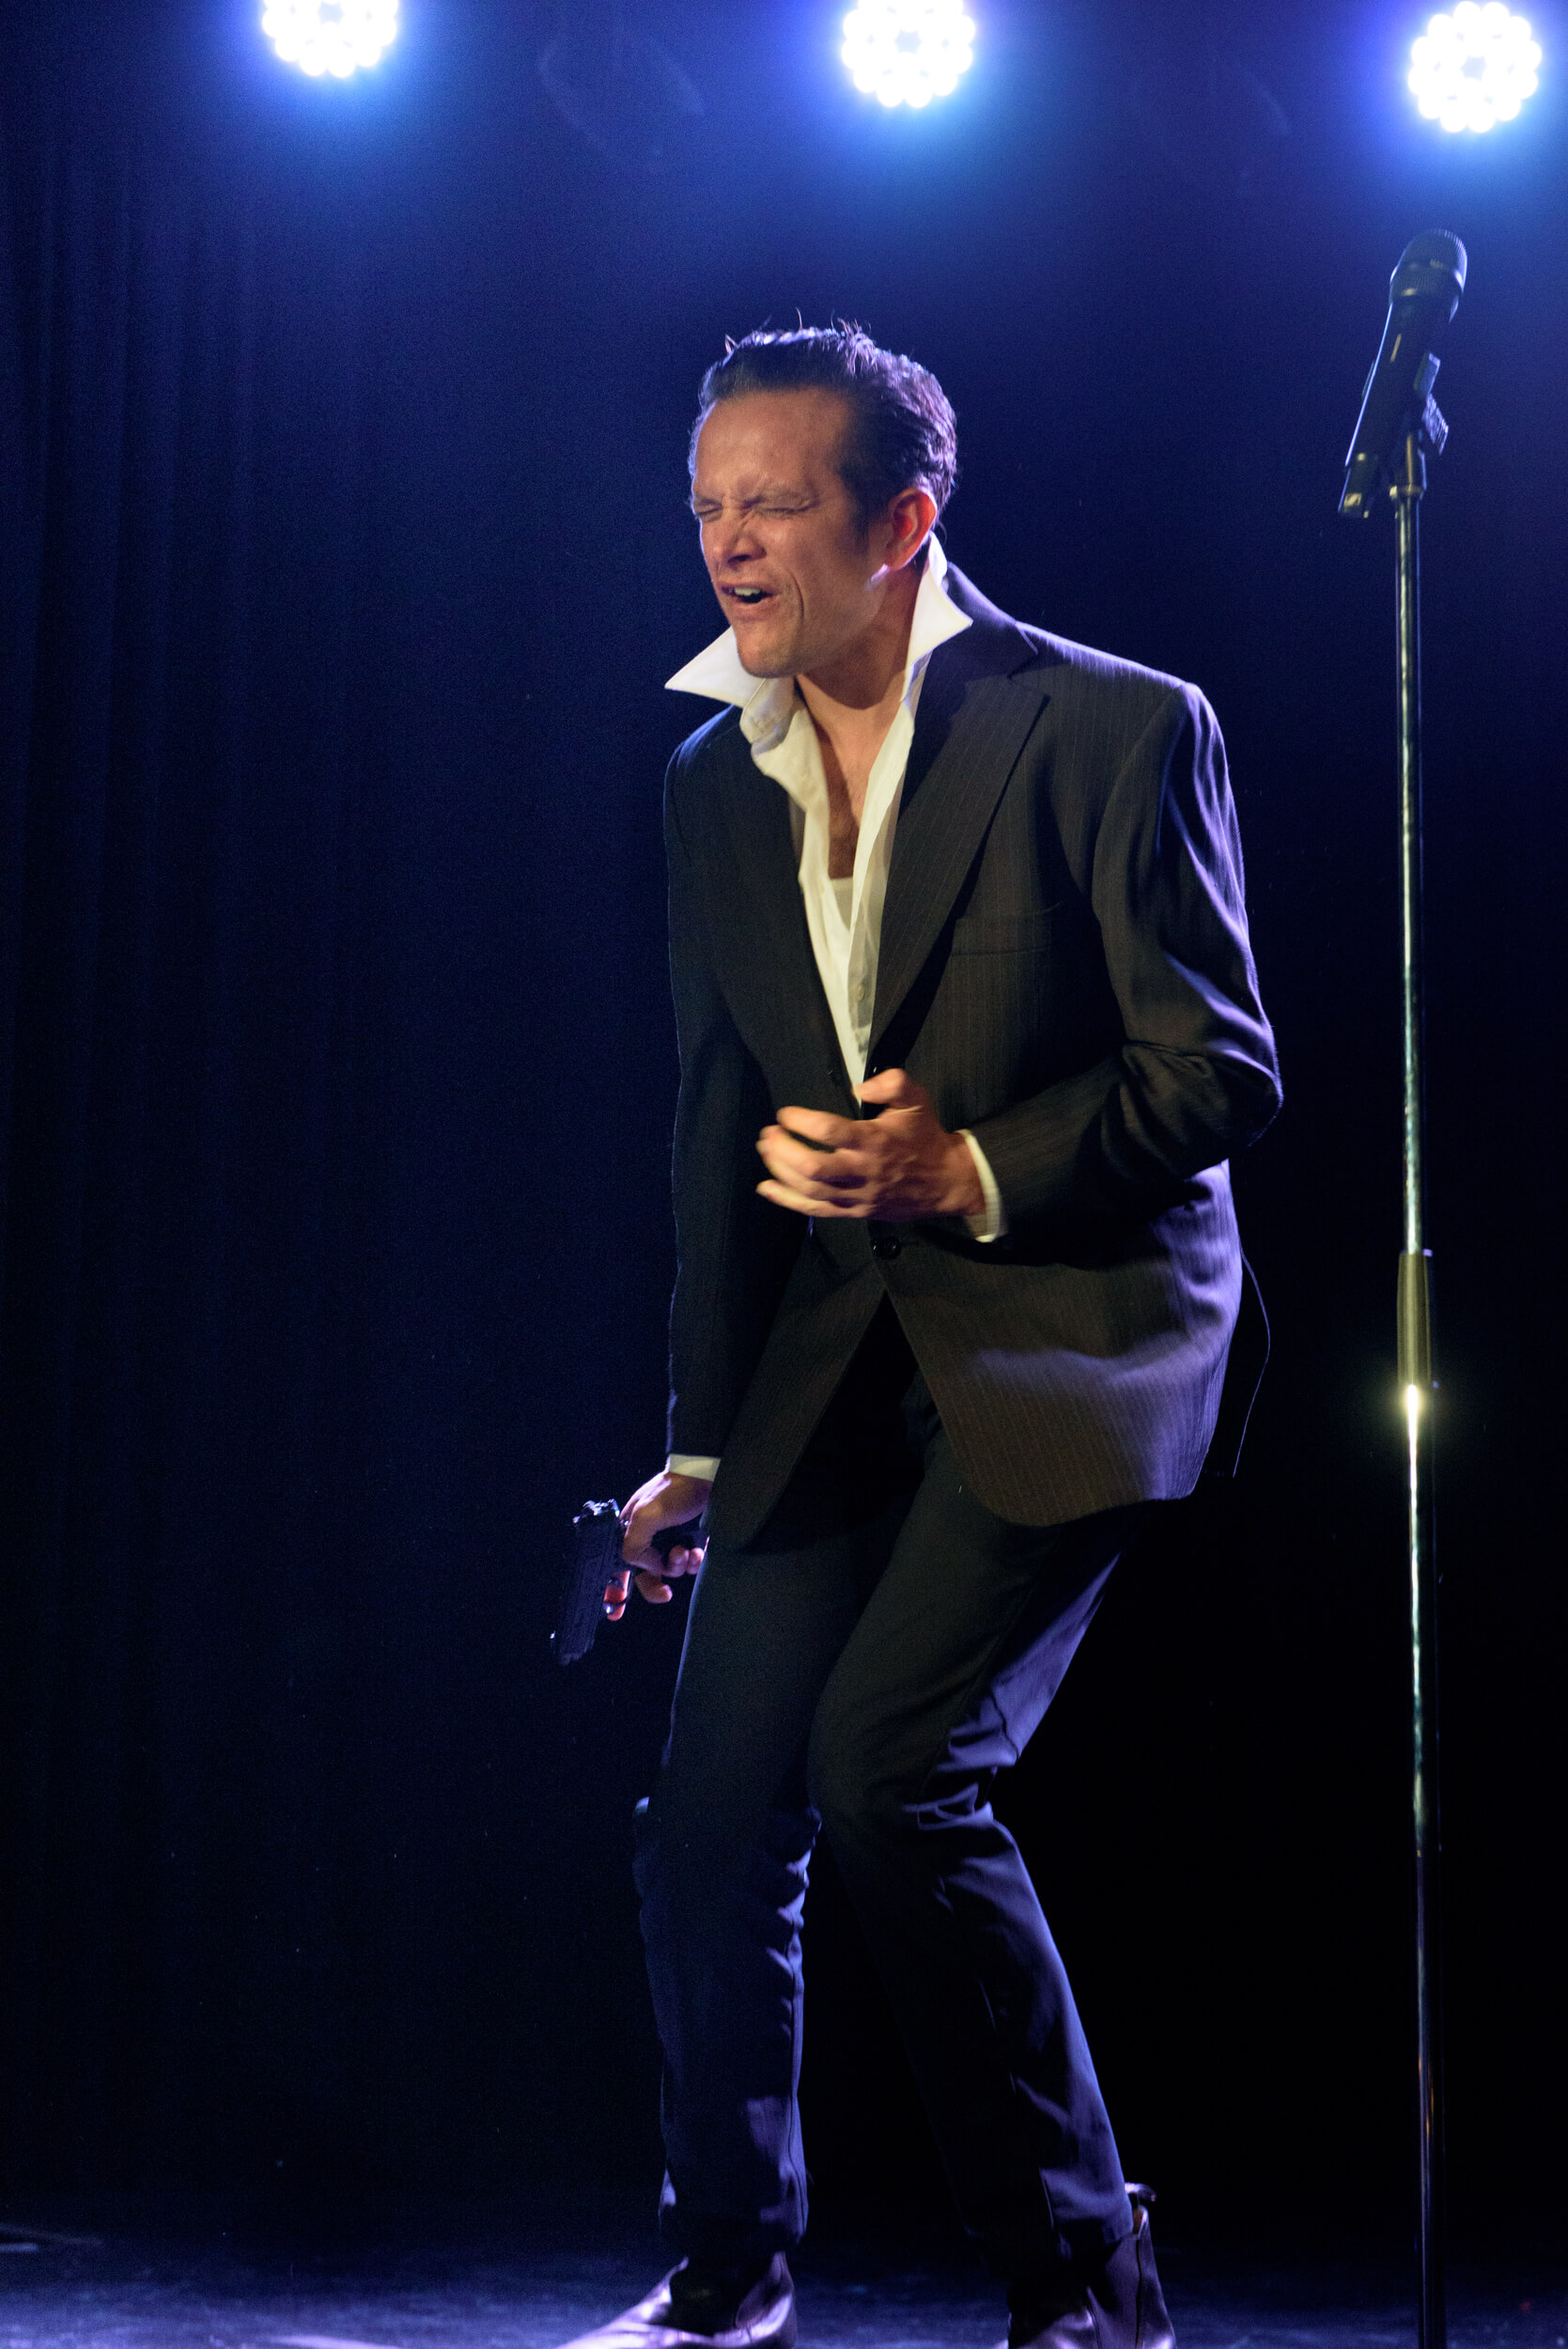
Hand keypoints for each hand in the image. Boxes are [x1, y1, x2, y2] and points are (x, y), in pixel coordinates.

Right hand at [606, 1469, 711, 1618]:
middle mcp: (649, 1536)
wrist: (708, 1477)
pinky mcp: (692, 1540)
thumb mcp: (644, 1516)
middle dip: (655, 1582)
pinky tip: (697, 1552)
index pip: (617, 1564)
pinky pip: (690, 1563)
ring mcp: (671, 1538)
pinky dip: (694, 1562)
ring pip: (671, 1570)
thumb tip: (649, 1567)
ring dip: (678, 1567)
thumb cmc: (673, 1491)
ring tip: (684, 1553)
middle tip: (665, 1592)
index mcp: (630, 1529)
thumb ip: (635, 1547)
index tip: (615, 1611)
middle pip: (646, 1574)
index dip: (614, 1589)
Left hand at [755, 1068, 983, 1223]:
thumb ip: (892, 1083)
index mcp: (874, 1141)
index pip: (829, 1131)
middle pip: (812, 1166)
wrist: (946, 1181)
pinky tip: (767, 1188)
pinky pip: (816, 1210)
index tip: (785, 1113)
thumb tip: (859, 1087)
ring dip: (781, 1170)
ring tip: (766, 1151)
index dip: (801, 1120)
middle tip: (769, 1133)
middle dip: (783, 1149)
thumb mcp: (916, 1100)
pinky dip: (787, 1200)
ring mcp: (857, 1195)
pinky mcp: (854, 1211)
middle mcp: (862, 1170)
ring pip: (810, 1189)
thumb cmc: (925, 1137)